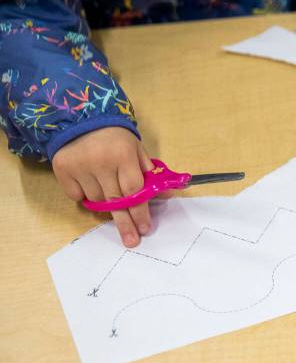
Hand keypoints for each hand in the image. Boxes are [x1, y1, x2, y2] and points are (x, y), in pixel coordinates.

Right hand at [52, 126, 153, 247]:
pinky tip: (90, 183)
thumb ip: (150, 173)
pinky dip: (85, 196)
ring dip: (106, 203)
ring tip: (109, 190)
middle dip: (126, 223)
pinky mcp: (62, 170)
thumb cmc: (116, 139)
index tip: (145, 228)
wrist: (81, 121)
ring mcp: (80, 167)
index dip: (140, 212)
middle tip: (132, 240)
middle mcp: (100, 162)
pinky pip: (77, 196)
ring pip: (97, 201)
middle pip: (115, 202)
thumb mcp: (136, 150)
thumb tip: (166, 195)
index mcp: (123, 155)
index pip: (134, 191)